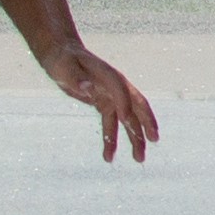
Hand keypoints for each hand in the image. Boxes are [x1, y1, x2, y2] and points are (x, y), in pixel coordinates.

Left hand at [47, 45, 158, 161]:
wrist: (60, 55)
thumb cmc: (62, 60)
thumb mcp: (64, 67)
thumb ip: (75, 78)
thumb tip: (87, 88)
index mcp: (108, 75)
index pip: (122, 91)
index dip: (125, 104)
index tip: (126, 121)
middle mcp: (115, 86)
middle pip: (136, 105)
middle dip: (146, 123)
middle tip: (154, 140)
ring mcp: (111, 96)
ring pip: (127, 119)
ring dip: (134, 138)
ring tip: (138, 159)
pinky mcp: (104, 104)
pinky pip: (111, 124)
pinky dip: (111, 140)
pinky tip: (108, 157)